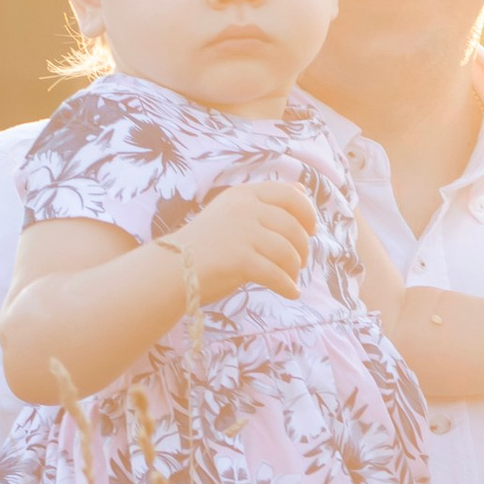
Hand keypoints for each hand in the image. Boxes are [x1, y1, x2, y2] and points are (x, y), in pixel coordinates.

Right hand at [166, 181, 321, 305]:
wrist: (172, 268)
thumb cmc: (206, 244)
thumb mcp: (235, 212)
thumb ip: (267, 203)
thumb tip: (302, 190)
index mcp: (244, 194)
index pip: (290, 194)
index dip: (308, 213)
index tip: (311, 230)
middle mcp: (245, 209)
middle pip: (293, 227)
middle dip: (303, 248)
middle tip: (300, 263)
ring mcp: (242, 233)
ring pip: (288, 252)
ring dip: (295, 269)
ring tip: (291, 278)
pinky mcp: (240, 259)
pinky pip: (277, 275)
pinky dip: (288, 287)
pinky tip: (291, 293)